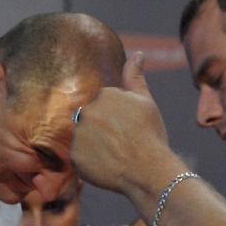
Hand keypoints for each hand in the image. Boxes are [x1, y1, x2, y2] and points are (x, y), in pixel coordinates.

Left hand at [70, 51, 172, 192]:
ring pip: (84, 139)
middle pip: (91, 121)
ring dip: (95, 147)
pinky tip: (107, 167)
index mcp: (104, 95)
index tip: (129, 130)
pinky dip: (90, 164)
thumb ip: (135, 76)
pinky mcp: (74, 157)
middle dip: (103, 132)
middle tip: (122, 145)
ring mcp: (79, 135)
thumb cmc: (151, 135)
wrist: (149, 171)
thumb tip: (138, 54)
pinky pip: (80, 159)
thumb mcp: (146, 102)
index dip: (117, 120)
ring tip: (115, 156)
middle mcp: (87, 111)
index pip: (104, 106)